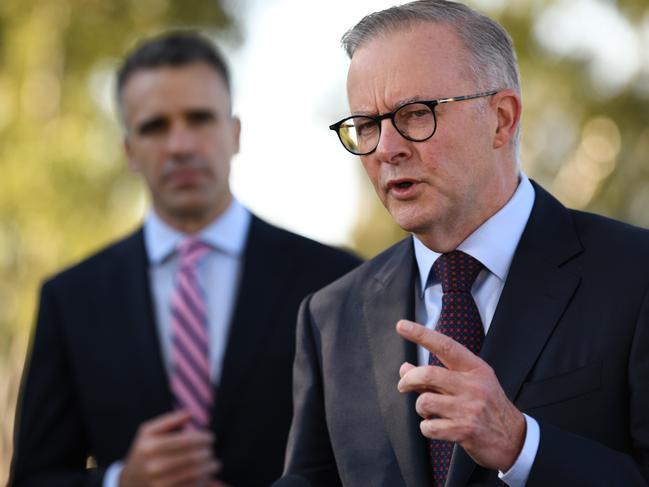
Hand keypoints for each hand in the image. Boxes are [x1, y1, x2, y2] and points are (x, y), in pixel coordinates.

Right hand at [119, 410, 220, 486]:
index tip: (210, 437)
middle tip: (211, 450)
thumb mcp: (149, 431)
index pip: (186, 440)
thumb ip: (170, 419)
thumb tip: (190, 413)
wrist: (129, 480)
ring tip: (214, 463)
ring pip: (194, 474)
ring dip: (209, 468)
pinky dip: (202, 480)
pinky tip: (206, 475)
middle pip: (192, 458)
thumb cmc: (144, 450)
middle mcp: (153, 465)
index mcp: (151, 446)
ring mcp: (159, 483)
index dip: (203, 438)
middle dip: (207, 453)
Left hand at [396, 319, 525, 470]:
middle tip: (403, 385)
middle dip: (408, 379)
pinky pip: (429, 426)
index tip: (402, 326)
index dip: (421, 334)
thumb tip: (404, 368)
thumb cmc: (487, 407)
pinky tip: (435, 426)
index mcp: (475, 369)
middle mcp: (473, 386)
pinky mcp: (465, 431)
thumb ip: (437, 376)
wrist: (514, 439)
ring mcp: (469, 409)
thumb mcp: (469, 384)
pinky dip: (426, 427)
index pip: (445, 346)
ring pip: (425, 401)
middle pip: (428, 374)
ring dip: (420, 407)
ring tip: (428, 411)